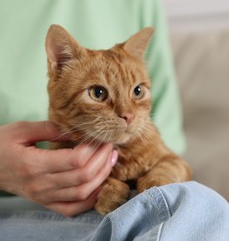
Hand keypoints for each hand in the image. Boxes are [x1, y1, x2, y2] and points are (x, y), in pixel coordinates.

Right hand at [0, 121, 117, 216]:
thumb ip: (51, 128)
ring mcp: (43, 197)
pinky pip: (73, 208)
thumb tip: (79, 129)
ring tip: (110, 160)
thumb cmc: (1, 144)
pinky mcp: (45, 203)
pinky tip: (101, 184)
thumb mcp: (21, 130)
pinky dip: (91, 199)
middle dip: (103, 160)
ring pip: (82, 193)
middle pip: (83, 176)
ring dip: (102, 177)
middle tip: (110, 146)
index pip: (75, 160)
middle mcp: (40, 184)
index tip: (101, 138)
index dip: (94, 149)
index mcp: (33, 164)